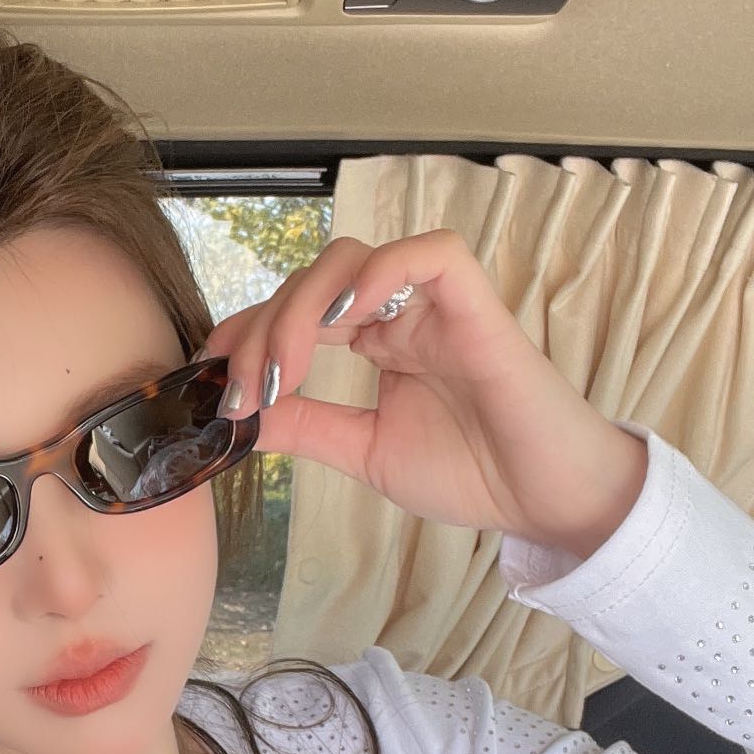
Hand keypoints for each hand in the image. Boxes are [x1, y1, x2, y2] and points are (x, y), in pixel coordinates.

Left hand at [197, 230, 648, 557]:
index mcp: (377, 342)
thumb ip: (307, 428)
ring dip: (300, 310)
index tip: (209, 377)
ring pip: (351, 261)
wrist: (545, 500)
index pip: (296, 311)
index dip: (246, 331)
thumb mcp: (364, 452)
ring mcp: (436, 304)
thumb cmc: (472, 473)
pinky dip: (380, 273)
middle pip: (310, 282)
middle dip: (261, 329)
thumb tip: (240, 415)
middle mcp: (400, 313)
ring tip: (282, 372)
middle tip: (241, 391)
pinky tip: (346, 321)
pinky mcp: (476, 304)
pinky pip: (429, 254)